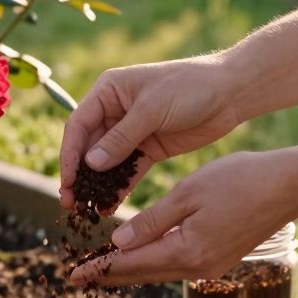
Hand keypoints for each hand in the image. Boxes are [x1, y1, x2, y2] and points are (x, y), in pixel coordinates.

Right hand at [59, 53, 241, 209]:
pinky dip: (120, 187)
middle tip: (70, 203)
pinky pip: (129, 170)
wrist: (230, 92)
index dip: (70, 154)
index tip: (67, 181)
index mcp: (108, 91)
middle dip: (79, 175)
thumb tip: (90, 164)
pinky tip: (111, 207)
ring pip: (107, 162)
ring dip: (97, 185)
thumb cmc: (189, 86)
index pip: (78, 125)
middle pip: (88, 147)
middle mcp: (114, 110)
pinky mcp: (149, 148)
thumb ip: (121, 138)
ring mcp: (132, 131)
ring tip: (88, 211)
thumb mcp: (153, 109)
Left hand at [68, 151, 297, 286]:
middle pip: (142, 275)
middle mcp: (196, 268)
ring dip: (129, 270)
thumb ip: (151, 221)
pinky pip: (175, 264)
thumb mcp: (187, 193)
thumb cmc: (239, 181)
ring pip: (158, 271)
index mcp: (186, 251)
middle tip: (77, 277)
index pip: (131, 265)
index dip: (99, 269)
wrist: (288, 187)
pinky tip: (139, 255)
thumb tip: (118, 243)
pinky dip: (151, 261)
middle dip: (109, 275)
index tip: (72, 275)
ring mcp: (209, 266)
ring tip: (101, 267)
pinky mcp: (218, 259)